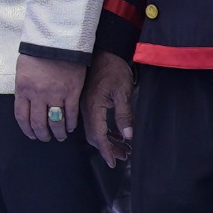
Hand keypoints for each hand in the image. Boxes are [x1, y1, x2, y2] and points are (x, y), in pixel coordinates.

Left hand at [15, 54, 86, 143]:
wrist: (57, 39)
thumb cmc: (38, 53)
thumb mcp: (23, 71)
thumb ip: (24, 89)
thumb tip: (27, 105)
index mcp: (23, 89)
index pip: (22, 117)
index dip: (27, 130)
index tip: (31, 135)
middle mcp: (38, 95)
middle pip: (38, 123)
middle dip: (42, 135)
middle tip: (46, 138)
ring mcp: (55, 94)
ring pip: (55, 122)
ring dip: (58, 132)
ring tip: (60, 136)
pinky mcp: (72, 92)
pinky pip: (71, 114)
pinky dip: (71, 124)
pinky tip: (71, 127)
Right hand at [80, 50, 135, 166]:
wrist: (105, 50)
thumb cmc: (114, 69)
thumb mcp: (123, 92)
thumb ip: (124, 115)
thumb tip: (128, 136)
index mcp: (93, 107)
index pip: (98, 136)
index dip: (106, 151)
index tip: (114, 162)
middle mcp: (85, 109)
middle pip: (94, 136)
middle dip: (109, 148)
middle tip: (124, 155)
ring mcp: (85, 105)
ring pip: (94, 130)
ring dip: (107, 141)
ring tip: (124, 148)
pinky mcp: (88, 102)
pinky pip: (94, 122)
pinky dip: (104, 131)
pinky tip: (115, 134)